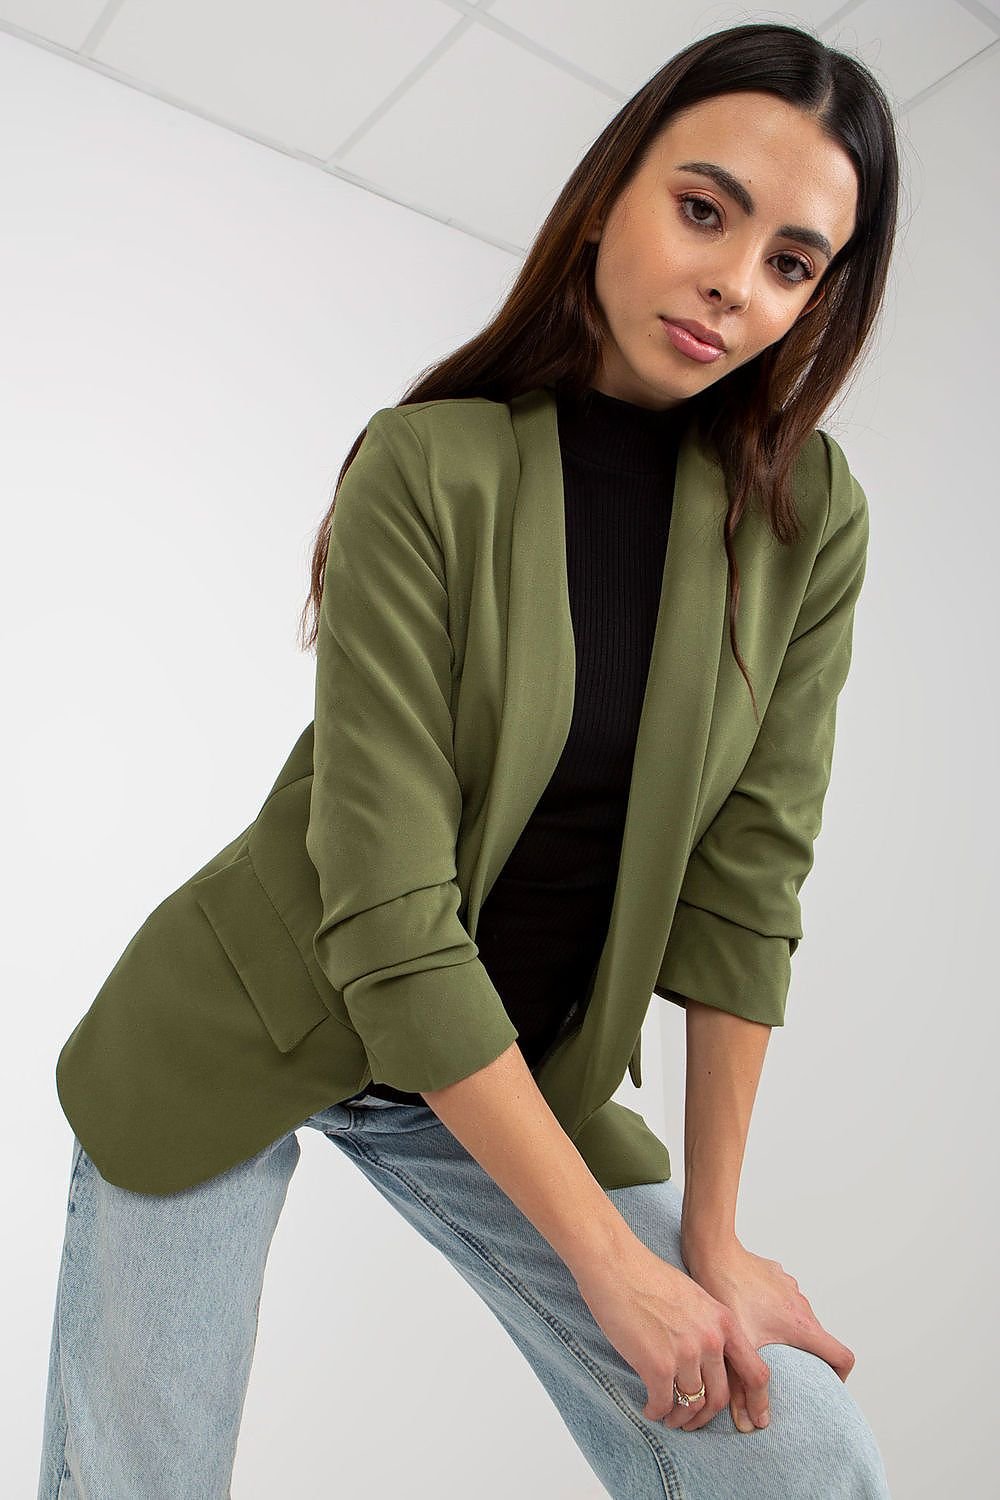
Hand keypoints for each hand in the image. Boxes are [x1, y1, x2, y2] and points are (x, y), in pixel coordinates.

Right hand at [572, 1237, 771, 1432]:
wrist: (616, 1265)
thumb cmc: (648, 1277)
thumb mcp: (695, 1298)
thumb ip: (708, 1327)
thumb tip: (708, 1361)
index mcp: (724, 1322)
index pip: (756, 1373)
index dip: (757, 1402)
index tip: (753, 1420)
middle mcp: (711, 1340)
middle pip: (720, 1397)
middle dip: (705, 1416)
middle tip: (691, 1421)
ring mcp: (686, 1354)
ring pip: (692, 1404)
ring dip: (679, 1417)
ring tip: (668, 1416)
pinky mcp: (658, 1366)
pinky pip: (663, 1403)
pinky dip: (656, 1411)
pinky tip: (649, 1408)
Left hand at [681, 1235, 856, 1432]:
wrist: (713, 1249)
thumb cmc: (727, 1292)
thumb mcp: (737, 1346)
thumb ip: (744, 1387)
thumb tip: (751, 1423)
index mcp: (801, 1325)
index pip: (843, 1356)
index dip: (840, 1376)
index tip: (824, 1385)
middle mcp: (802, 1304)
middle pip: (818, 1339)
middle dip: (804, 1357)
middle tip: (780, 1370)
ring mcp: (789, 1286)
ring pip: (798, 1317)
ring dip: (785, 1333)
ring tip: (758, 1342)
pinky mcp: (774, 1274)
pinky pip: (781, 1299)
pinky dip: (772, 1311)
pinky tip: (744, 1314)